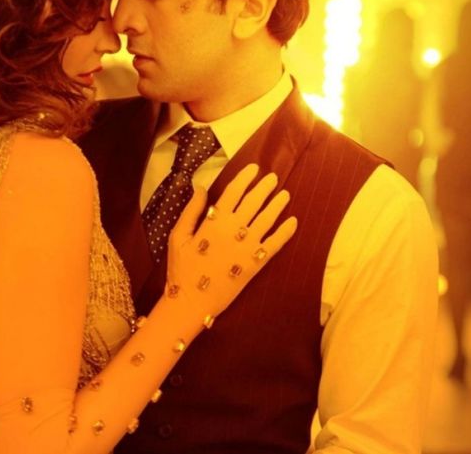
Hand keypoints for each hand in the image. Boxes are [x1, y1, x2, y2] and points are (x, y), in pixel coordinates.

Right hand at [166, 163, 296, 317]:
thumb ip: (191, 211)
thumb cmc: (181, 268)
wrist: (191, 302)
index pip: (233, 192)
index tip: (254, 168)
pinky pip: (274, 244)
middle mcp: (233, 231)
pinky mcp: (255, 264)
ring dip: (278, 205)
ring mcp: (246, 247)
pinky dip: (285, 232)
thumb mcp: (177, 237)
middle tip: (273, 178)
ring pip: (267, 220)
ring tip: (285, 194)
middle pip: (253, 202)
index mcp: (213, 222)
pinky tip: (293, 222)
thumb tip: (201, 188)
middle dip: (264, 188)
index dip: (245, 178)